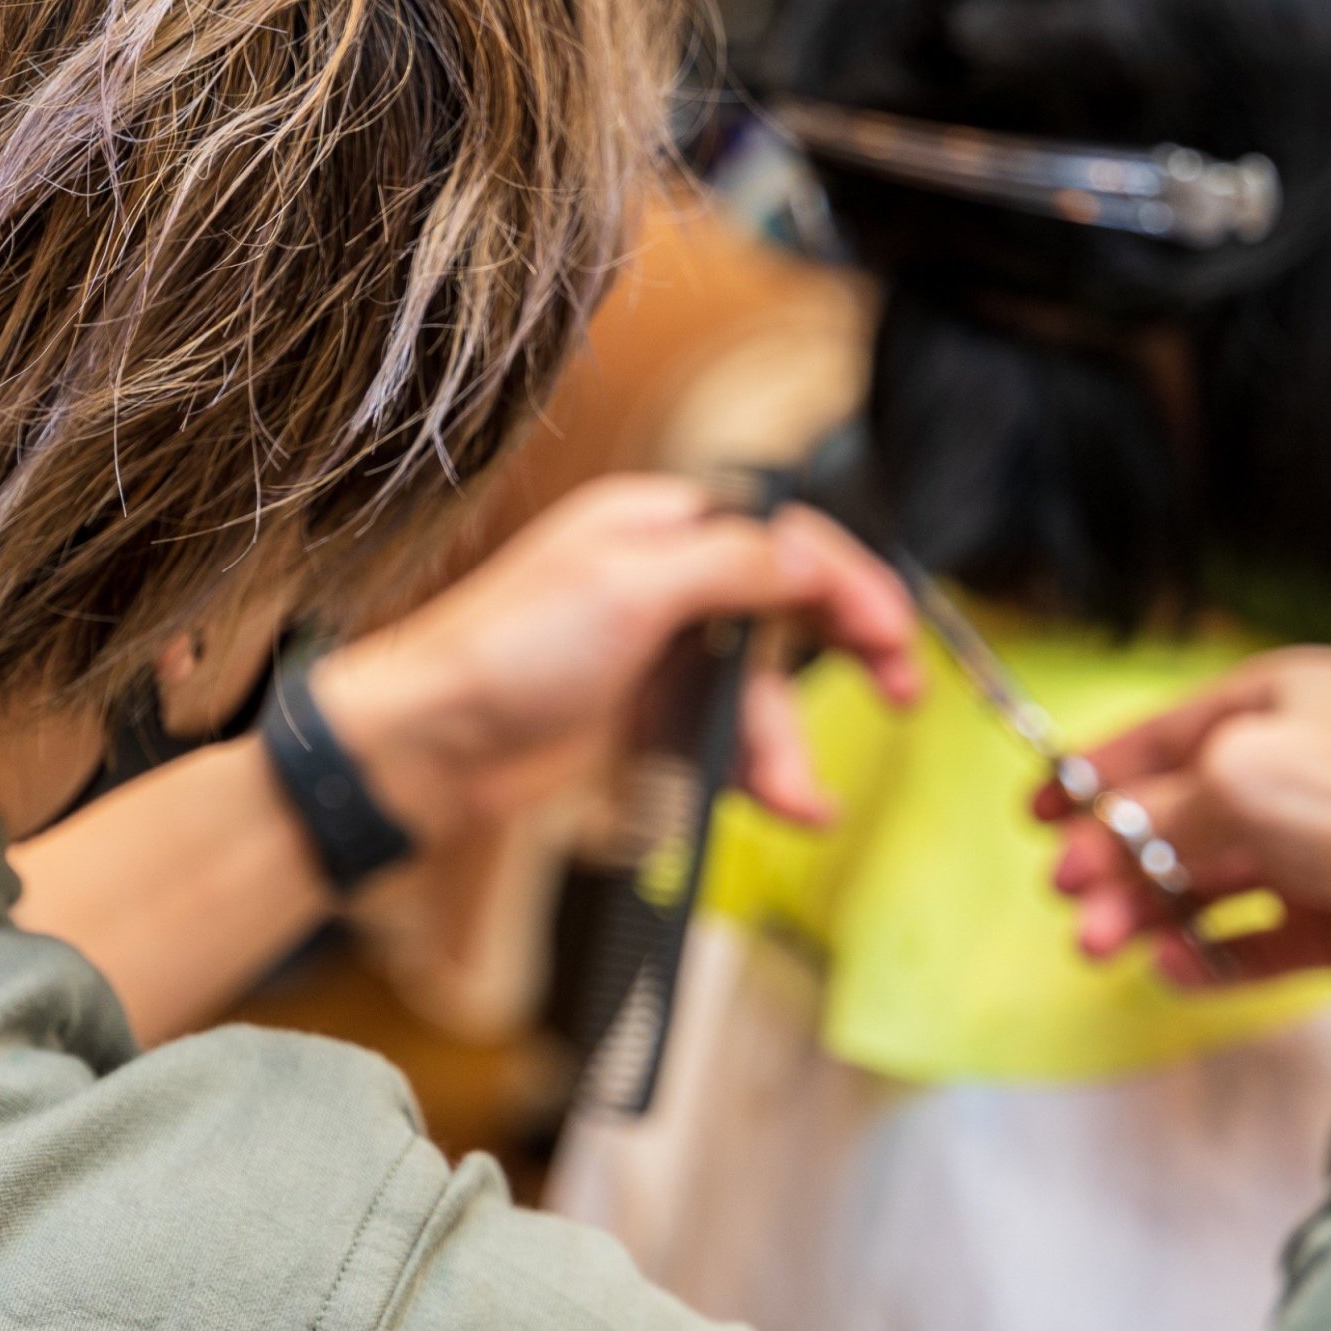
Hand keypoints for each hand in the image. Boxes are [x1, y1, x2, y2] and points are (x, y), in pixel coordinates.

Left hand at [314, 474, 917, 843]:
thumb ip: (735, 564)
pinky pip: (721, 738)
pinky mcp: (641, 718)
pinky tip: (778, 804)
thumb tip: (810, 554)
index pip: (783, 538)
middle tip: (902, 694)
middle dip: (842, 658)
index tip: (892, 633)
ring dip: (786, 745)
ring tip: (798, 801)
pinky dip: (751, 770)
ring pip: (757, 691)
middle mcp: (665, 581)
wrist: (428, 747)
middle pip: (785, 613)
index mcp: (660, 525)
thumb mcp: (633, 586)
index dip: (847, 582)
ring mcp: (654, 653)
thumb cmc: (505, 650)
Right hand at [1041, 646, 1330, 1028]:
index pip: (1169, 729)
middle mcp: (1315, 762)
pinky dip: (1217, 953)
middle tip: (1067, 898)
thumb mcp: (1230, 779)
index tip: (1037, 811)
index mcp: (1291, 693)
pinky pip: (1268, 936)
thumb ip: (1152, 812)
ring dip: (1154, 911)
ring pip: (1221, 879)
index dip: (1097, 770)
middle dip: (1119, 859)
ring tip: (1103, 949)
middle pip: (1188, 813)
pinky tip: (1174, 969)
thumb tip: (1097, 843)